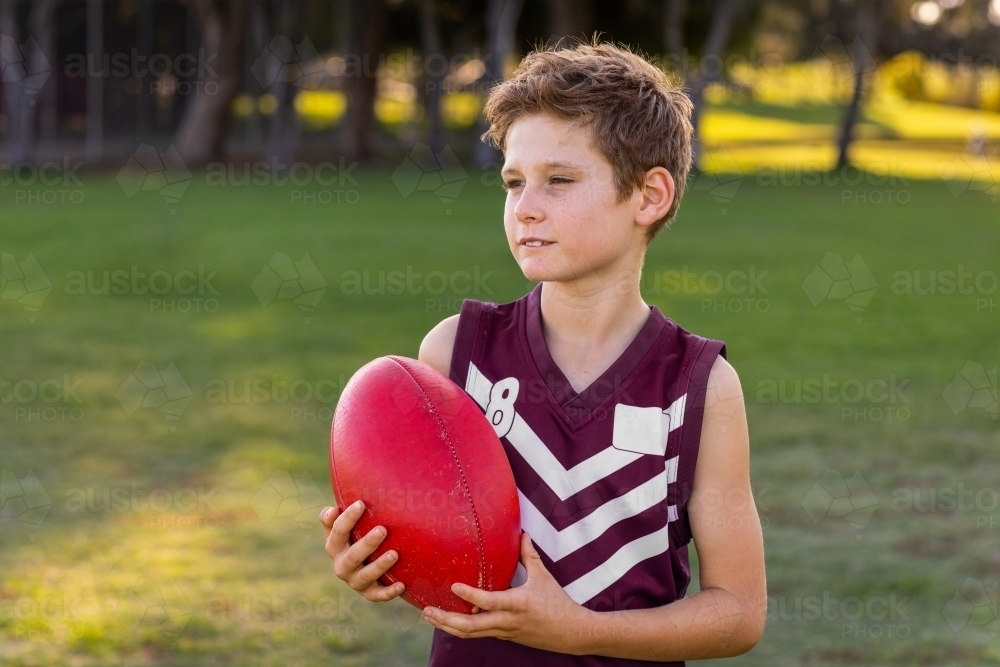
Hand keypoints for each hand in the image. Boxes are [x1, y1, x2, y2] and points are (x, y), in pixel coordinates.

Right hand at [320, 501, 405, 601]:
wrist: (363, 564)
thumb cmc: (354, 536)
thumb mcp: (342, 527)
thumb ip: (334, 518)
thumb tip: (333, 509)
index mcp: (334, 546)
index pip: (337, 531)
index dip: (348, 518)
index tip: (361, 504)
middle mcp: (341, 566)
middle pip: (353, 556)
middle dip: (367, 543)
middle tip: (383, 530)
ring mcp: (354, 581)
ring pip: (365, 576)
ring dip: (379, 566)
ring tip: (394, 554)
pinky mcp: (368, 593)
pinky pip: (378, 595)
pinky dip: (389, 592)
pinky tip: (401, 585)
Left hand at [421, 532, 592, 653]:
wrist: (571, 633)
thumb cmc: (558, 603)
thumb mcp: (543, 576)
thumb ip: (529, 555)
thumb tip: (522, 533)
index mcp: (518, 604)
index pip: (489, 601)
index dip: (470, 595)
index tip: (453, 586)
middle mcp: (508, 621)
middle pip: (471, 626)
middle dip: (446, 620)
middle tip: (426, 610)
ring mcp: (504, 632)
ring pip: (471, 634)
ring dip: (448, 626)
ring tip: (429, 616)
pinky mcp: (504, 637)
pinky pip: (478, 634)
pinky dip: (461, 629)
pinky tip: (448, 621)